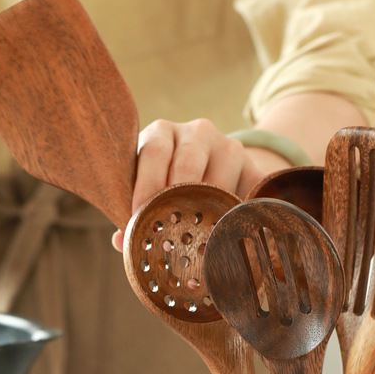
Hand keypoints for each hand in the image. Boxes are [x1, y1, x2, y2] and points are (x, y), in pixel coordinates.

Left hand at [111, 118, 287, 250]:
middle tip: (170, 229)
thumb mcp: (149, 189)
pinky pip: (248, 192)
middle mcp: (197, 132)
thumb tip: (122, 241)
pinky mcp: (253, 167)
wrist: (218, 170)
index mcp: (163, 133)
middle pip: (188, 163)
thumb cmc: (170, 184)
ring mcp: (229, 147)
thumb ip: (135, 212)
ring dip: (208, 211)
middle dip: (178, 199)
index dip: (146, 184)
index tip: (139, 213)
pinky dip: (237, 214)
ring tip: (198, 237)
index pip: (154, 151)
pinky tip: (228, 232)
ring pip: (220, 181)